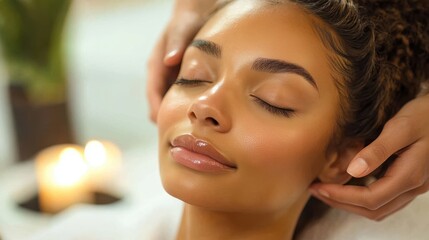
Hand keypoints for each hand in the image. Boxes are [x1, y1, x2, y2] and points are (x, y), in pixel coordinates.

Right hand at [146, 0, 216, 121]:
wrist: (196, 14)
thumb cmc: (187, 20)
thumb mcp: (181, 29)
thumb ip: (176, 43)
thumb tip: (169, 60)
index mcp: (156, 66)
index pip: (153, 95)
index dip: (158, 112)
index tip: (167, 127)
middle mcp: (161, 75)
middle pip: (160, 105)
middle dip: (169, 119)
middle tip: (183, 137)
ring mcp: (171, 80)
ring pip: (172, 104)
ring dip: (179, 116)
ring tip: (193, 132)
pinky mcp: (182, 81)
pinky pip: (182, 98)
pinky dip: (189, 107)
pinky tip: (202, 115)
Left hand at [310, 93, 428, 220]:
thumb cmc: (425, 116)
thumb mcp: (401, 127)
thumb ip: (378, 150)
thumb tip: (353, 171)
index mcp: (410, 176)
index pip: (371, 199)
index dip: (342, 196)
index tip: (320, 188)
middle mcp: (413, 186)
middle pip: (374, 210)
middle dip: (341, 204)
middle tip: (316, 191)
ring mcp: (413, 186)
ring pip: (380, 208)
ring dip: (351, 204)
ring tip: (326, 191)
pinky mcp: (410, 181)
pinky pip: (384, 199)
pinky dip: (363, 198)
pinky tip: (347, 185)